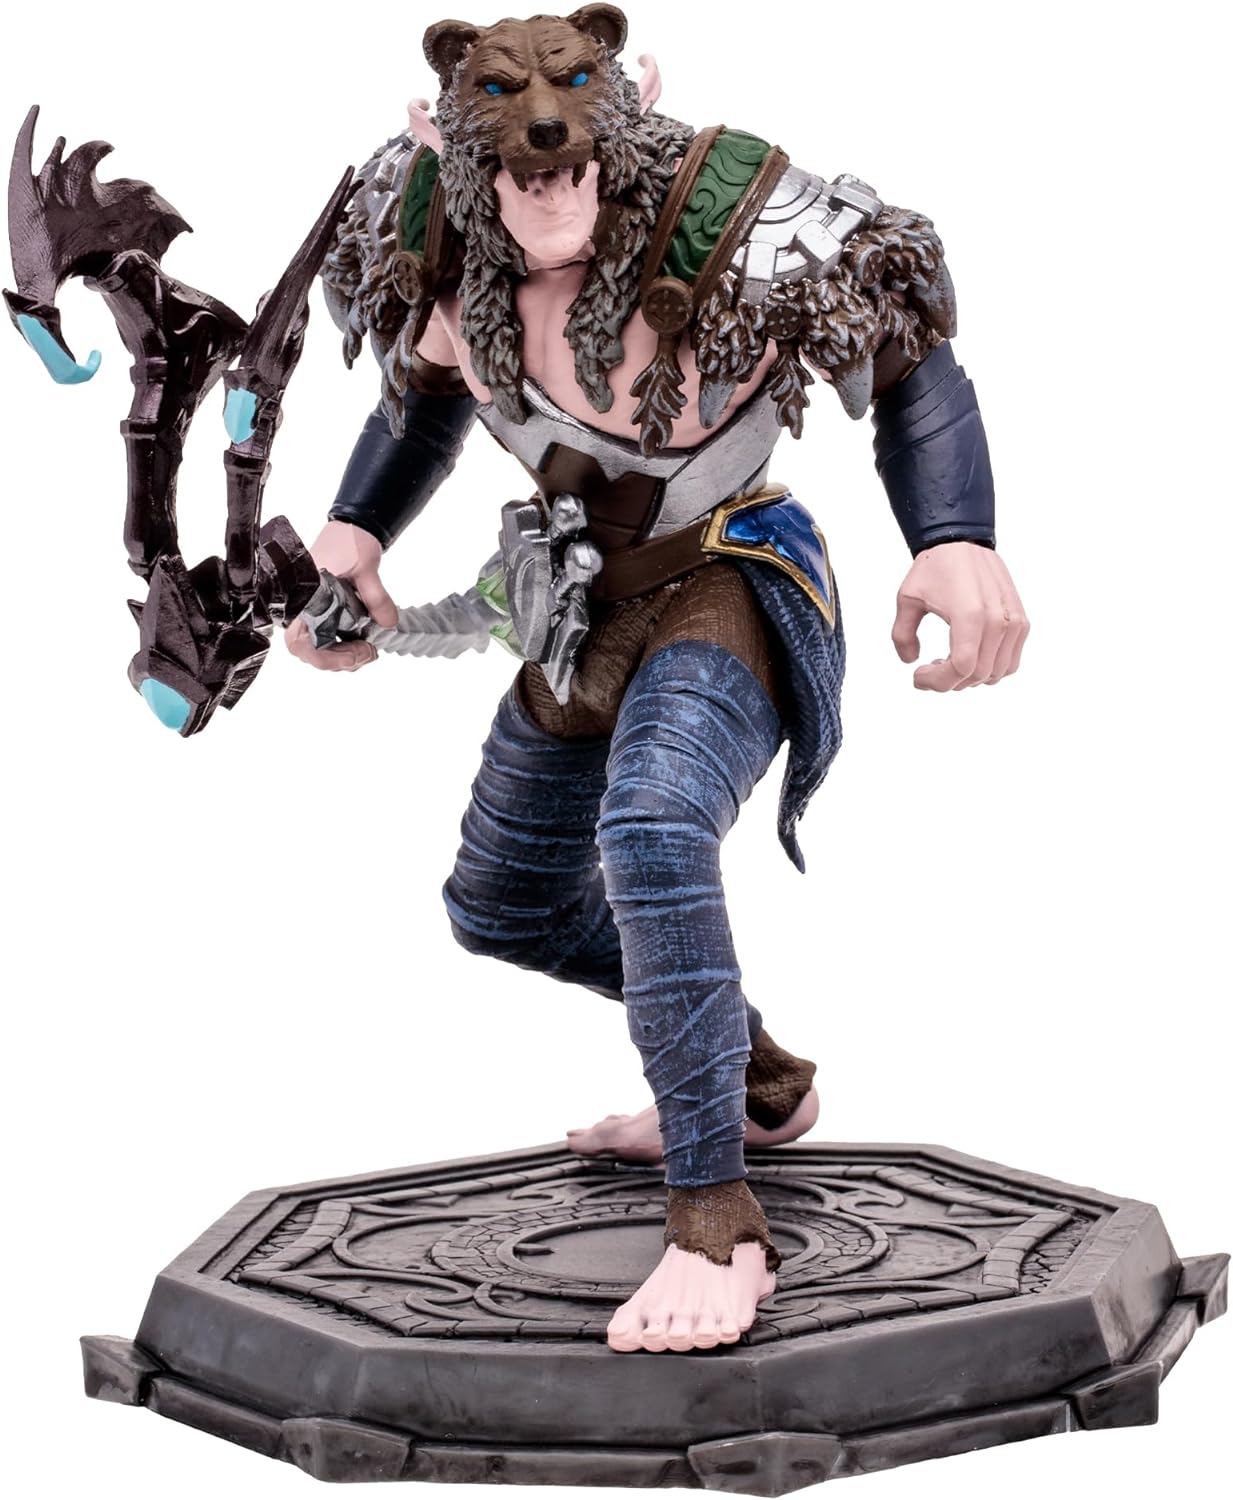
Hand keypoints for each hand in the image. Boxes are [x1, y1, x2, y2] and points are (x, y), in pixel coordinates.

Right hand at [285, 521, 397, 671]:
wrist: (352, 527)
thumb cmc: (351, 542)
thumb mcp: (367, 568)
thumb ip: (376, 597)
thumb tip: (389, 623)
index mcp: (303, 597)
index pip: (298, 641)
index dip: (323, 657)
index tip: (354, 656)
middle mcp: (301, 607)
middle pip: (309, 651)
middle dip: (339, 660)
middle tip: (369, 653)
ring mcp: (311, 611)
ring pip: (318, 648)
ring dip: (343, 657)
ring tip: (369, 650)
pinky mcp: (323, 612)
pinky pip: (327, 638)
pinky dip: (344, 647)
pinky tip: (364, 644)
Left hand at [891, 542, 1028, 691]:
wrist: (963, 542)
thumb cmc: (934, 568)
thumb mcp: (907, 600)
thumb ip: (902, 635)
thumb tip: (911, 661)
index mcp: (970, 614)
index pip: (961, 668)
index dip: (937, 681)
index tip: (918, 676)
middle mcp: (998, 620)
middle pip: (978, 674)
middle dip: (949, 681)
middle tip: (929, 670)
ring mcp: (1014, 622)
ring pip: (996, 673)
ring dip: (969, 678)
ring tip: (947, 661)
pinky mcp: (1021, 622)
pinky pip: (1010, 662)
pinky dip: (989, 669)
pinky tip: (968, 656)